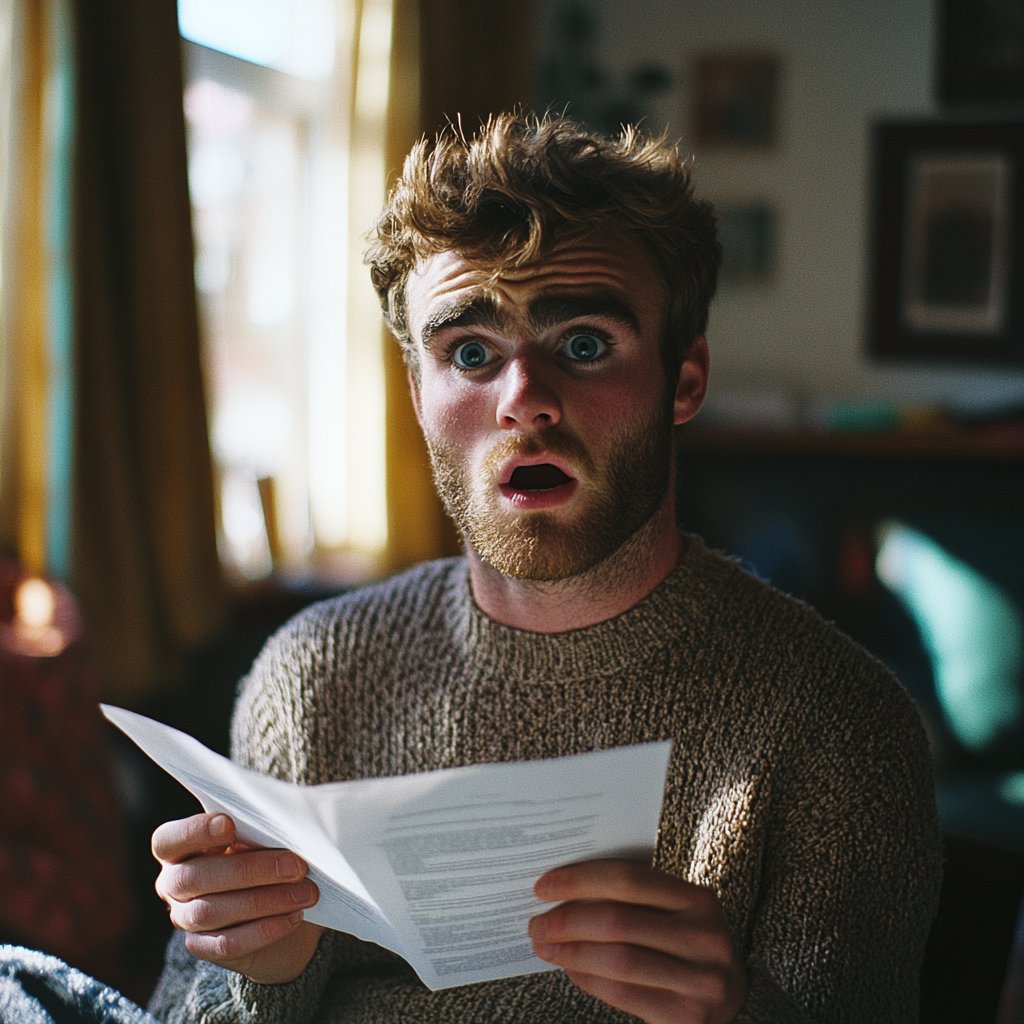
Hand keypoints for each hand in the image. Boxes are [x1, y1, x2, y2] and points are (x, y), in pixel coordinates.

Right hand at [152, 812, 322, 983]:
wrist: (275, 909)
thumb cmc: (264, 858)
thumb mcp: (257, 841)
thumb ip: (254, 835)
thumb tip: (278, 831)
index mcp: (178, 849)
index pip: (168, 840)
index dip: (195, 832)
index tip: (230, 825)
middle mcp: (173, 883)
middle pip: (196, 877)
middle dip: (250, 870)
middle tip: (295, 867)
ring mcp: (183, 917)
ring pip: (212, 912)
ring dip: (264, 901)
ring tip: (304, 893)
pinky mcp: (201, 947)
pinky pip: (226, 943)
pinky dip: (263, 930)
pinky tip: (292, 917)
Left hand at [529, 859, 745, 1023]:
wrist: (729, 995)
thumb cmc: (685, 945)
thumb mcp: (673, 912)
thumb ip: (633, 898)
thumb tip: (563, 889)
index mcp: (698, 899)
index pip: (627, 879)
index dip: (579, 880)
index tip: (544, 886)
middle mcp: (705, 936)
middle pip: (616, 920)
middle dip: (566, 920)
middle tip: (537, 923)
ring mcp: (701, 979)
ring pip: (616, 959)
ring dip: (570, 952)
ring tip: (545, 946)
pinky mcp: (688, 1016)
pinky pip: (623, 993)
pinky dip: (588, 979)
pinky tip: (571, 969)